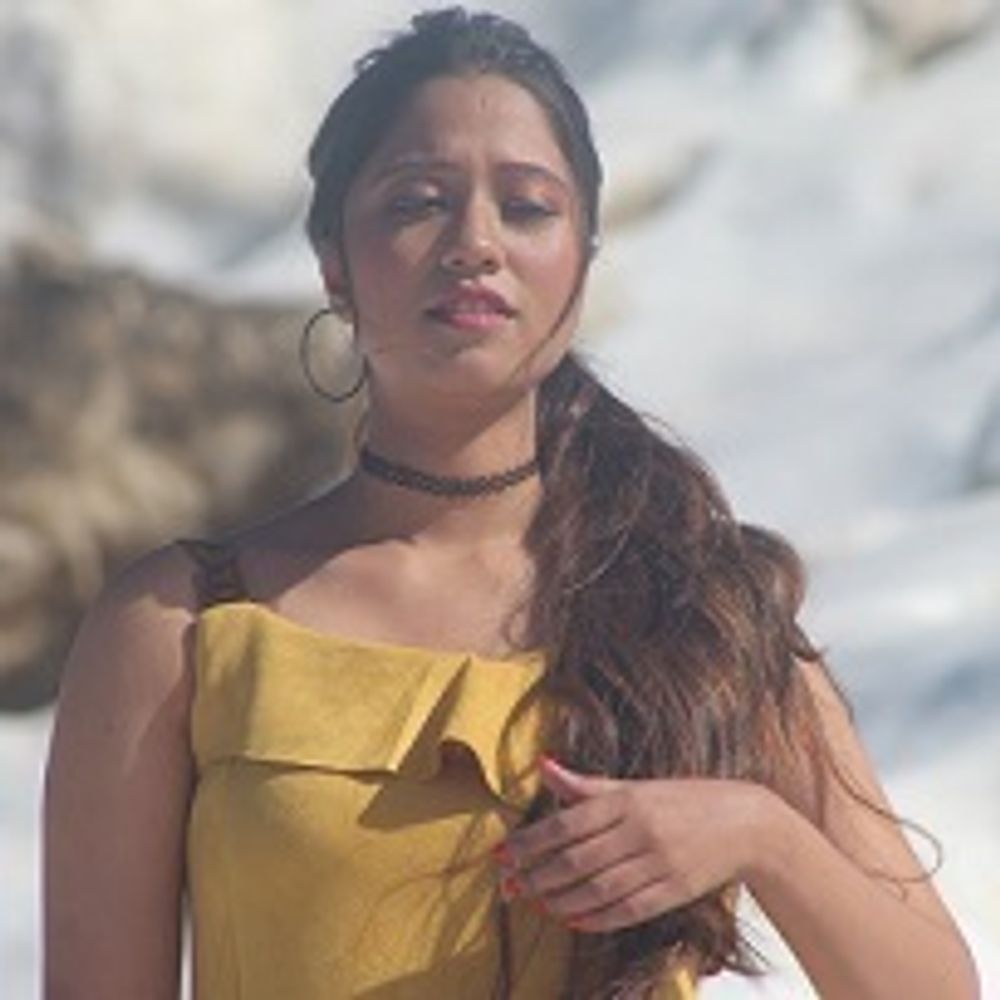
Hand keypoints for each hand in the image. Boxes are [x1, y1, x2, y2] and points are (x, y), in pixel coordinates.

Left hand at [493, 756, 771, 932]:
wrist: (747, 823)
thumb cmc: (685, 799)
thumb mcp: (636, 786)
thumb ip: (587, 784)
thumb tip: (543, 765)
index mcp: (627, 800)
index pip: (566, 824)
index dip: (530, 842)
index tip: (502, 853)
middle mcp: (640, 831)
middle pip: (575, 860)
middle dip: (536, 875)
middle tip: (507, 885)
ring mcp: (658, 864)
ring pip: (597, 889)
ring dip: (559, 899)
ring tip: (534, 902)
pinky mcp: (674, 892)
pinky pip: (627, 910)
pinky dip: (596, 918)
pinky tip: (572, 920)